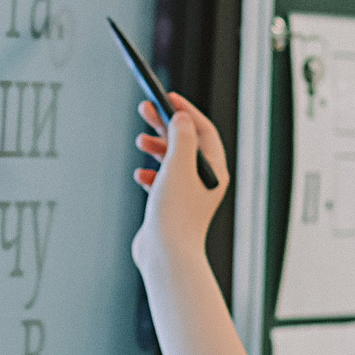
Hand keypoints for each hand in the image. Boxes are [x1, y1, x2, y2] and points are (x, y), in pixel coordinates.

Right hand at [132, 92, 228, 261]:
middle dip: (165, 125)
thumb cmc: (175, 214)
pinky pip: (162, 181)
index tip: (168, 98)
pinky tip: (140, 175)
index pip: (203, 131)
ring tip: (140, 140)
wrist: (167, 256)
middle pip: (186, 142)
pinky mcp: (172, 207)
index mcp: (214, 170)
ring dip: (156, 147)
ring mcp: (189, 195)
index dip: (186, 112)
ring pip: (173, 160)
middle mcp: (205, 181)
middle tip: (146, 109)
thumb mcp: (178, 165)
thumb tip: (181, 118)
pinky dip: (151, 173)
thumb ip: (181, 137)